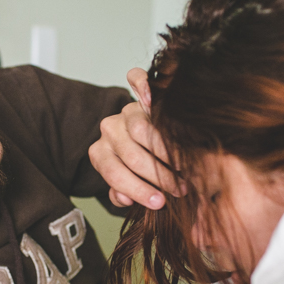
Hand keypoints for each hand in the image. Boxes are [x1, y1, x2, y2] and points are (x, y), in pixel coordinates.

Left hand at [89, 68, 184, 208]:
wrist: (147, 143)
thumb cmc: (142, 170)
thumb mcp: (130, 186)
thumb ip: (123, 193)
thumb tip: (124, 198)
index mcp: (100, 154)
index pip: (114, 174)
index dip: (139, 190)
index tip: (160, 203)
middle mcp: (109, 130)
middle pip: (131, 154)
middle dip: (158, 176)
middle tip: (180, 188)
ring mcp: (125, 111)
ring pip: (140, 129)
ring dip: (164, 151)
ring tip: (183, 165)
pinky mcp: (140, 93)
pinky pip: (136, 80)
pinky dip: (142, 85)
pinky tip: (151, 99)